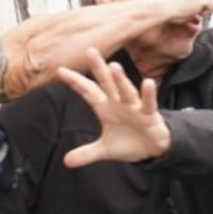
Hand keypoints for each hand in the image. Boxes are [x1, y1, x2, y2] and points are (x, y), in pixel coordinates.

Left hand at [57, 49, 170, 167]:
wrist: (152, 149)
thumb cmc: (128, 141)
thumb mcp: (104, 150)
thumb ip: (86, 153)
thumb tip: (66, 162)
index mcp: (105, 108)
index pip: (88, 92)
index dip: (75, 82)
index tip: (61, 70)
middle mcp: (118, 103)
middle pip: (106, 83)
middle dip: (98, 68)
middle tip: (90, 51)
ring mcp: (134, 107)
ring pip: (126, 91)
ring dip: (121, 80)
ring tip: (114, 66)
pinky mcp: (149, 115)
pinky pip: (148, 103)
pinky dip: (148, 94)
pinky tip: (148, 83)